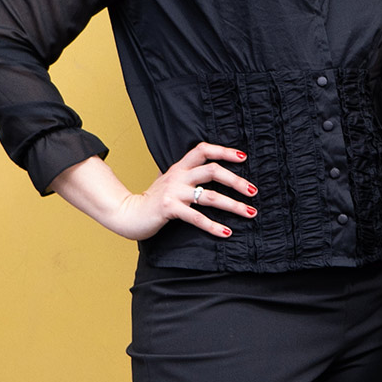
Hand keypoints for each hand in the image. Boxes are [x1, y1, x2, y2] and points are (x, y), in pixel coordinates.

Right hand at [69, 142, 259, 241]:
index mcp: (180, 167)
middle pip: (211, 171)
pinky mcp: (169, 209)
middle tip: (253, 191)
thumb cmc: (154, 199)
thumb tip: (212, 168)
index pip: (202, 150)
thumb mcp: (171, 181)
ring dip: (233, 205)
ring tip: (250, 212)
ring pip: (209, 196)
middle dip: (236, 181)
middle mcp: (177, 176)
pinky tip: (226, 232)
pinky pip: (196, 217)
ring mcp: (173, 192)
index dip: (223, 151)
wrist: (128, 214)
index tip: (244, 156)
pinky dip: (213, 226)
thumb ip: (187, 174)